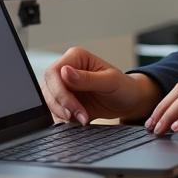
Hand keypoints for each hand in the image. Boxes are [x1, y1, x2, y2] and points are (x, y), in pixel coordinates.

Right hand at [41, 46, 161, 124]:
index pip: (54, 73)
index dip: (60, 92)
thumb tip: (65, 71)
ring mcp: (65, 86)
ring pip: (49, 101)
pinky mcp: (65, 101)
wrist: (129, 101)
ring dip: (63, 114)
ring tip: (83, 119)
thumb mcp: (110, 81)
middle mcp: (67, 70)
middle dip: (62, 106)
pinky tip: (79, 120)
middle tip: (80, 117)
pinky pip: (55, 111)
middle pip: (49, 88)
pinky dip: (64, 119)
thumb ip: (87, 78)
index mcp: (76, 57)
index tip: (73, 108)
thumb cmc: (123, 86)